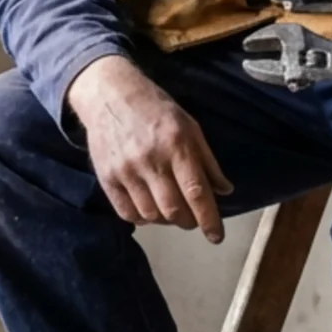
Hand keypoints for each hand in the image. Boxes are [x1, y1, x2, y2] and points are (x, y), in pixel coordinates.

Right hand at [65, 55, 233, 241]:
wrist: (110, 94)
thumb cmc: (156, 109)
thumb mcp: (189, 127)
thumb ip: (207, 161)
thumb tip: (225, 191)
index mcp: (176, 145)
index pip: (196, 192)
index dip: (209, 219)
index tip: (216, 236)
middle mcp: (151, 160)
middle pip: (174, 210)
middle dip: (189, 222)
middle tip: (192, 218)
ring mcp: (126, 171)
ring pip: (151, 215)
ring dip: (166, 220)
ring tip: (170, 209)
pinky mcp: (106, 178)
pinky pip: (127, 213)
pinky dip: (142, 218)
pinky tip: (149, 209)